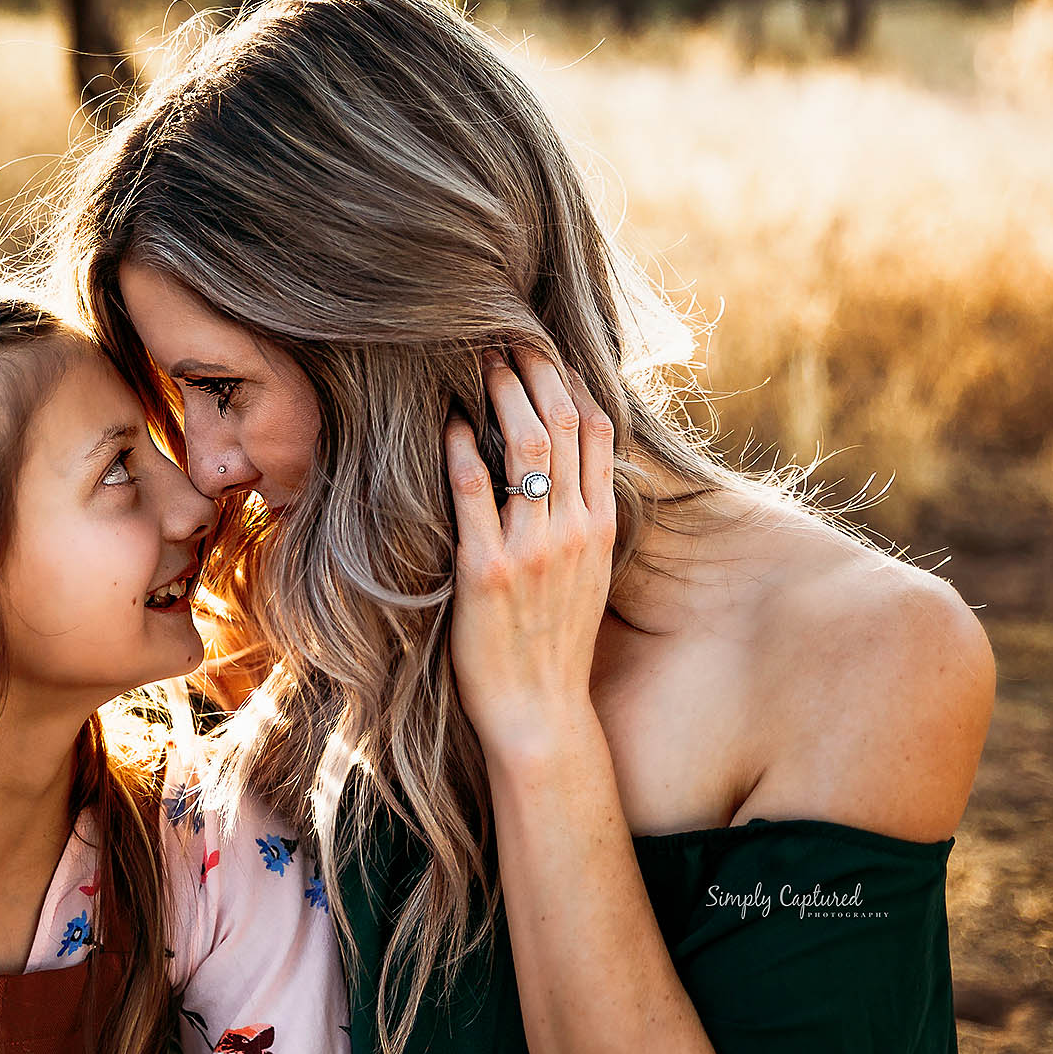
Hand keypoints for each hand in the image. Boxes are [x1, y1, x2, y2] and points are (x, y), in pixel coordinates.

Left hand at [442, 346, 617, 757]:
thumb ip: (580, 524)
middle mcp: (574, 530)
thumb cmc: (553, 646)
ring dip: (502, 395)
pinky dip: (463, 449)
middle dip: (534, 373)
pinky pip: (474, 492)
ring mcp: (533, 548)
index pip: (598, 432)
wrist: (540, 714)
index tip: (544, 352)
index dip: (570, 382)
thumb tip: (564, 474)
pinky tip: (451, 425)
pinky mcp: (488, 570)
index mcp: (601, 528)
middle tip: (505, 339)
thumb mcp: (586, 578)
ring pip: (528, 446)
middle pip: (564, 425)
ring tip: (479, 363)